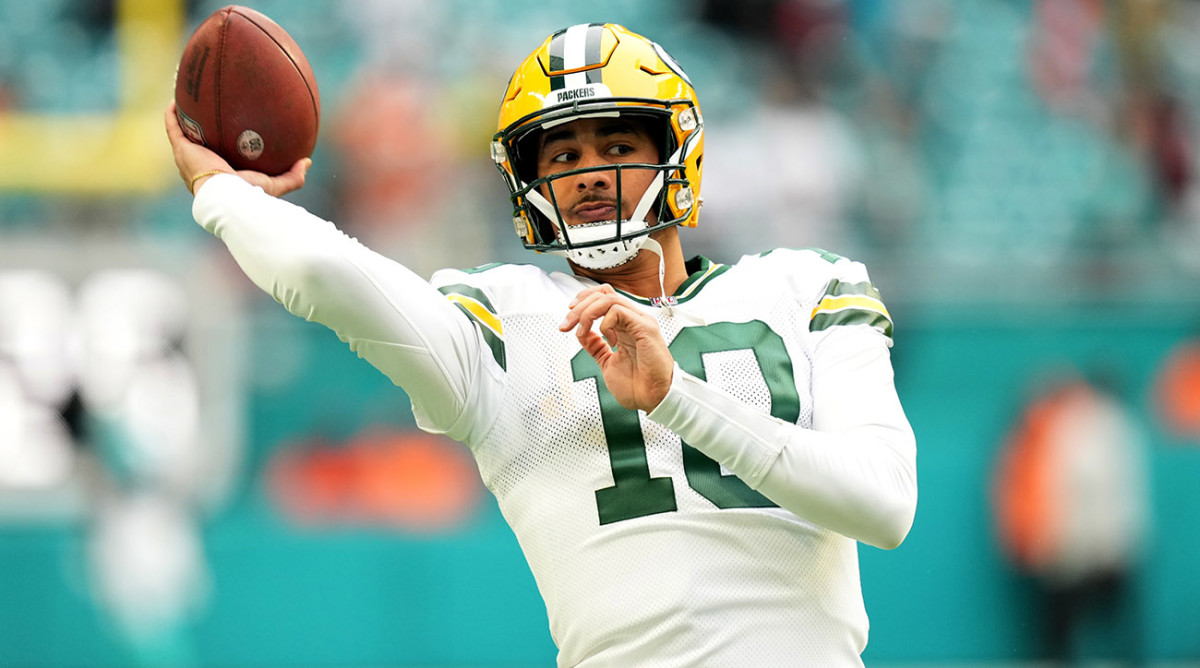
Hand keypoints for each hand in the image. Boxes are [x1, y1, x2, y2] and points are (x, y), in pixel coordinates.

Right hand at [164, 101, 309, 196]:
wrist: (225, 195)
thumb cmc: (248, 193)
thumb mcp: (274, 184)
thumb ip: (292, 176)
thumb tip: (307, 161)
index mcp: (221, 175)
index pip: (221, 159)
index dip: (222, 147)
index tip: (230, 133)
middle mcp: (202, 165)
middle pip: (201, 144)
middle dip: (202, 130)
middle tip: (209, 113)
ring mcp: (189, 157)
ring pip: (183, 134)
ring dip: (184, 118)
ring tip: (188, 100)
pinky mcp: (181, 149)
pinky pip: (174, 127)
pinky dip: (173, 114)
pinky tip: (177, 99)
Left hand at [560, 284, 673, 411]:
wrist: (652, 400)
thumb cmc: (638, 385)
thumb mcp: (606, 362)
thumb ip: (595, 346)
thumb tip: (582, 333)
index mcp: (626, 325)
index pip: (604, 296)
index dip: (584, 300)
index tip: (569, 315)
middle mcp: (633, 320)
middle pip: (603, 294)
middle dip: (579, 307)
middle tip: (567, 325)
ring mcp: (640, 322)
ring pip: (609, 299)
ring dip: (587, 313)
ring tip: (581, 331)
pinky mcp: (645, 328)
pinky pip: (619, 312)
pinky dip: (605, 324)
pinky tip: (609, 340)